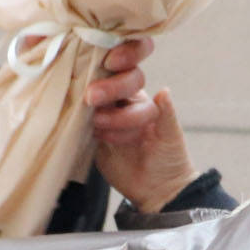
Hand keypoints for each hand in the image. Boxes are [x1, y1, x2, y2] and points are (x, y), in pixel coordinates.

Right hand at [87, 39, 199, 212]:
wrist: (157, 190)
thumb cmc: (170, 158)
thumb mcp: (171, 137)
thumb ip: (166, 115)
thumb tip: (163, 91)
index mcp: (140, 97)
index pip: (129, 70)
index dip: (122, 58)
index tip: (113, 63)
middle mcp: (120, 103)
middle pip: (108, 82)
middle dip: (104, 88)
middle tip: (93, 98)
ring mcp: (103, 118)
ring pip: (93, 103)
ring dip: (94, 111)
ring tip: (99, 128)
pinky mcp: (91, 136)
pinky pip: (80, 124)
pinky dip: (77, 123)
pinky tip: (78, 124)